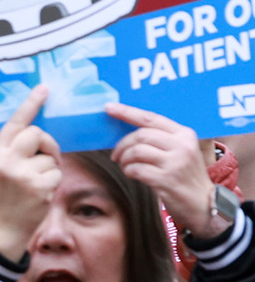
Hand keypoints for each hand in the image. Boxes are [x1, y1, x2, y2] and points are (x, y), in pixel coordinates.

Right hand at [0, 85, 60, 261]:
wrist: (2, 227)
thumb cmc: (4, 194)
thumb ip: (13, 150)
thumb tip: (38, 133)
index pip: (15, 123)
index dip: (31, 104)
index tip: (44, 89)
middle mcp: (7, 160)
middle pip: (37, 134)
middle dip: (47, 144)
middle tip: (46, 157)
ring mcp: (23, 174)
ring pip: (50, 156)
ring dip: (50, 168)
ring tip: (37, 183)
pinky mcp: (39, 187)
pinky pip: (57, 173)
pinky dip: (54, 182)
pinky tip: (42, 193)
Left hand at [107, 102, 218, 237]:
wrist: (204, 205)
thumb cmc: (186, 176)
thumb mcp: (181, 151)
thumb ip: (160, 139)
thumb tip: (126, 129)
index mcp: (184, 134)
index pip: (151, 118)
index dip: (127, 112)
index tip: (109, 108)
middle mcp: (182, 146)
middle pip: (140, 135)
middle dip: (122, 145)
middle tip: (116, 156)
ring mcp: (176, 163)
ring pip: (136, 151)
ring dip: (124, 159)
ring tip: (126, 166)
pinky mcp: (167, 179)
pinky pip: (136, 169)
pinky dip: (128, 171)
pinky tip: (132, 175)